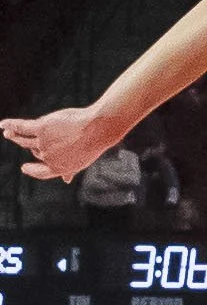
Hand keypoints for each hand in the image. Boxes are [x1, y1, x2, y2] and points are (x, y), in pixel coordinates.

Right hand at [1, 104, 116, 183]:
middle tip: (46, 136)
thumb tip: (67, 180)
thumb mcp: (81, 159)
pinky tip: (3, 124)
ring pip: (25, 140)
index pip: (41, 172)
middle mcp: (48, 158)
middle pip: (37, 150)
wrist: (98, 128)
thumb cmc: (94, 142)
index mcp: (59, 169)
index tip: (24, 167)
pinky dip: (12, 125)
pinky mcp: (42, 128)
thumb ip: (69, 169)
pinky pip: (22, 127)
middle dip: (37, 144)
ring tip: (7, 133)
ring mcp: (44, 143)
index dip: (32, 170)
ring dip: (14, 136)